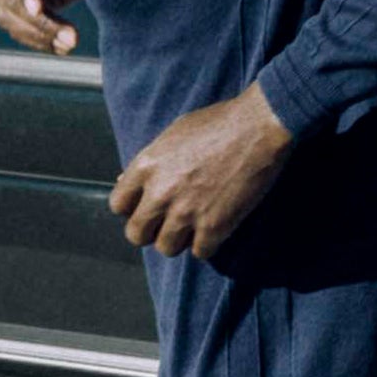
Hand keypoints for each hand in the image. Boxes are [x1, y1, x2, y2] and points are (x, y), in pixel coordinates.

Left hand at [109, 84, 293, 259]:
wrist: (258, 127)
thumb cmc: (218, 123)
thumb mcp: (173, 134)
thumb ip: (149, 162)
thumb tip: (124, 180)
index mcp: (146, 166)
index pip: (118, 205)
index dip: (132, 209)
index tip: (146, 207)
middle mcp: (160, 192)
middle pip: (136, 234)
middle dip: (150, 231)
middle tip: (166, 224)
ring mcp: (186, 212)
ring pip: (166, 248)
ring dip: (178, 240)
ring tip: (193, 226)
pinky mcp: (214, 226)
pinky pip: (199, 252)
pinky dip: (207, 244)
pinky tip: (215, 228)